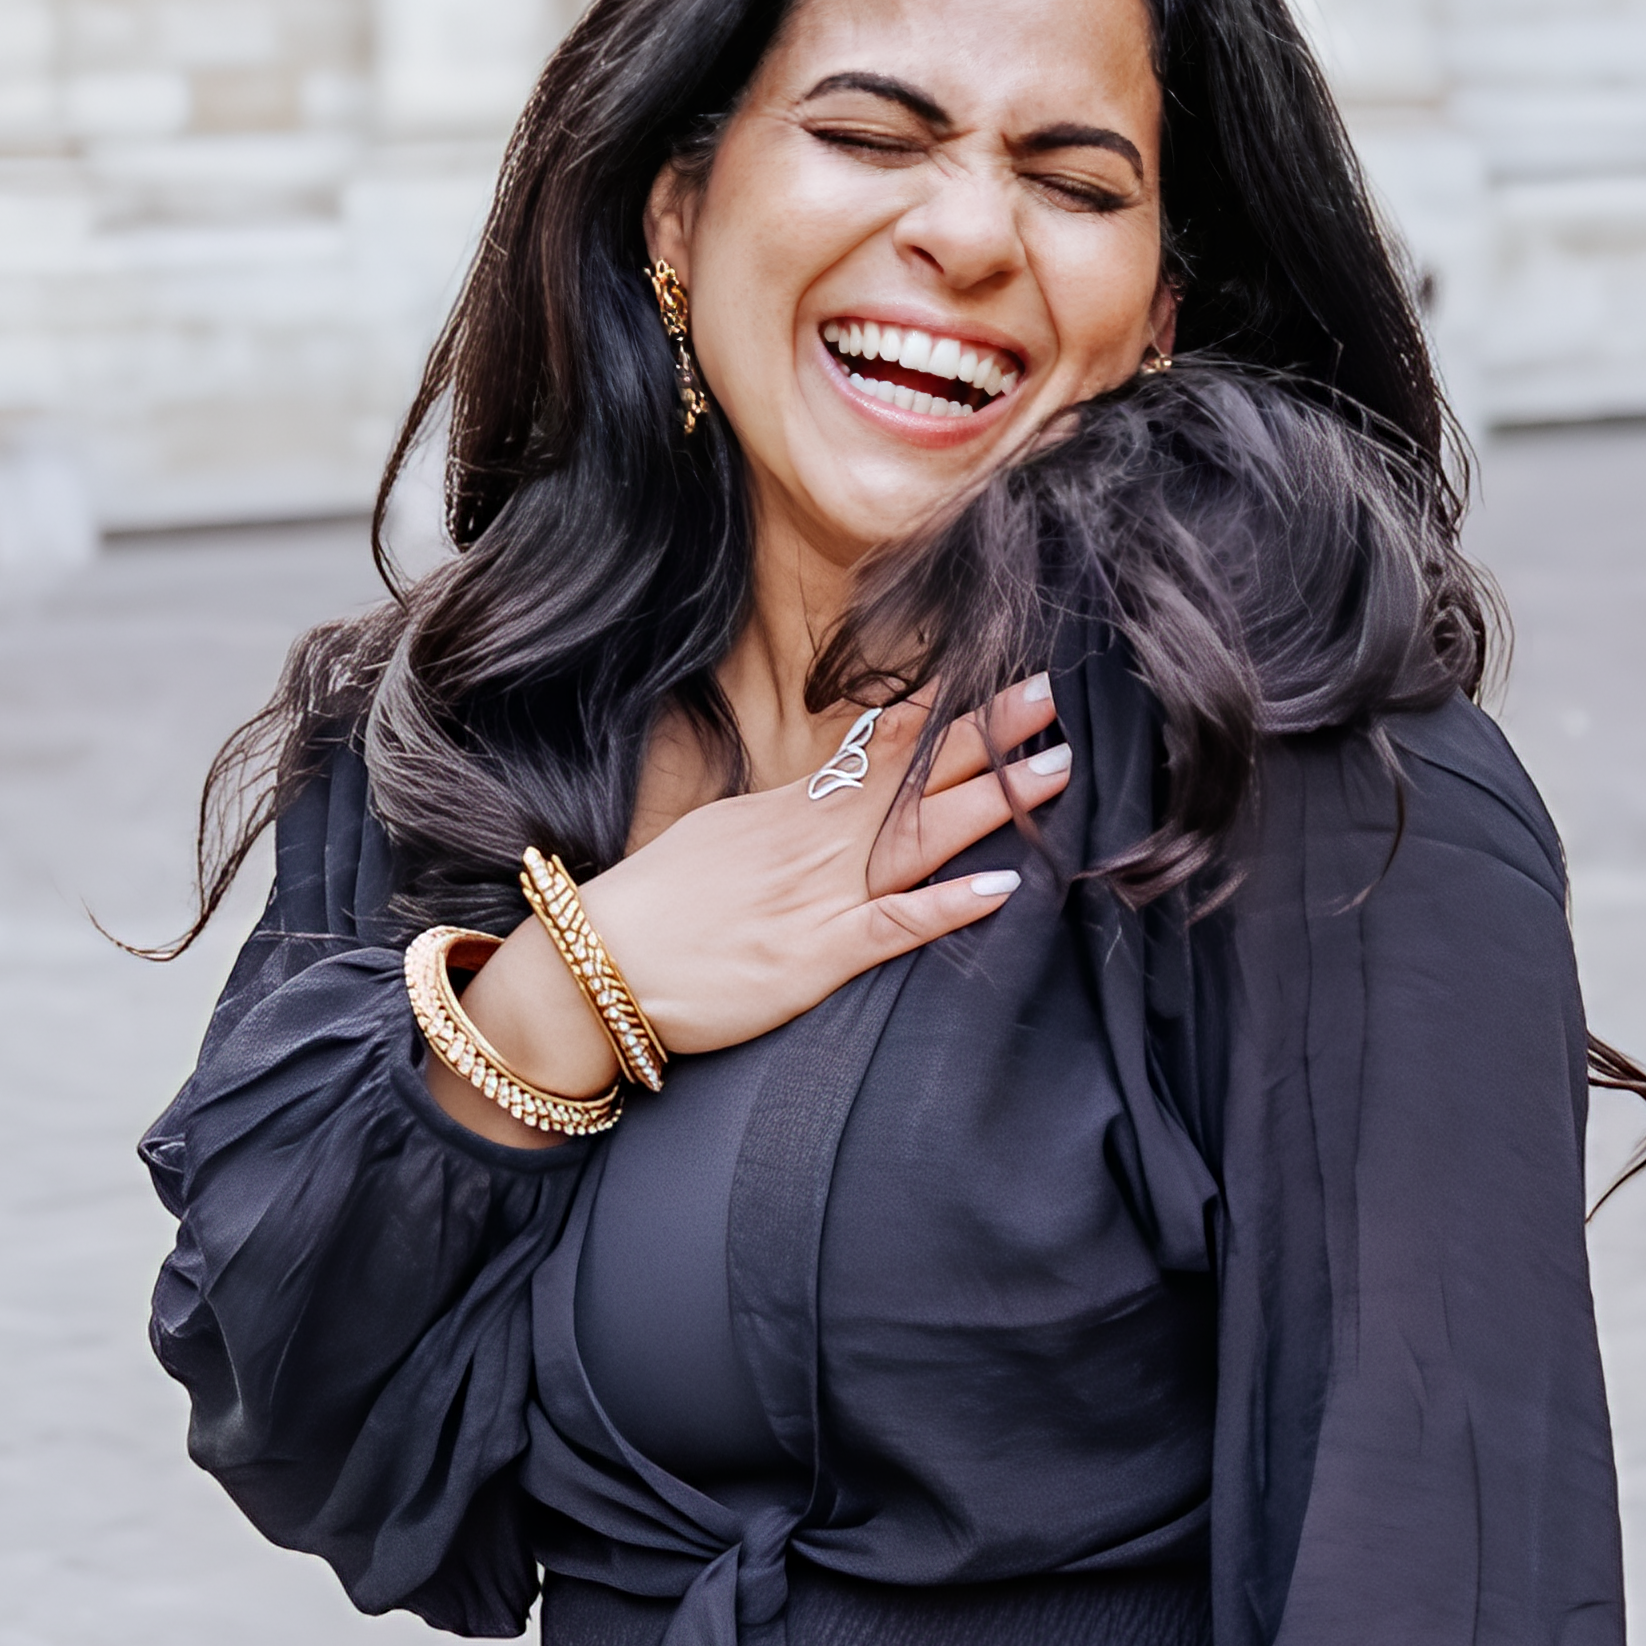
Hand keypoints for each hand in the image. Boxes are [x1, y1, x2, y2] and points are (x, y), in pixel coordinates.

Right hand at [432, 674, 1067, 1143]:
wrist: (592, 967)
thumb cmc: (651, 911)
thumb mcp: (719, 839)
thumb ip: (781, 820)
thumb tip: (827, 795)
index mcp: (788, 813)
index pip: (877, 752)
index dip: (943, 717)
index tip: (1000, 679)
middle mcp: (812, 843)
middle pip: (912, 778)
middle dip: (986, 738)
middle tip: (1051, 696)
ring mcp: (816, 897)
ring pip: (917, 836)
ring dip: (989, 801)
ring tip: (1054, 770)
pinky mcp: (813, 957)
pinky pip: (892, 926)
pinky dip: (946, 906)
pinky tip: (1001, 887)